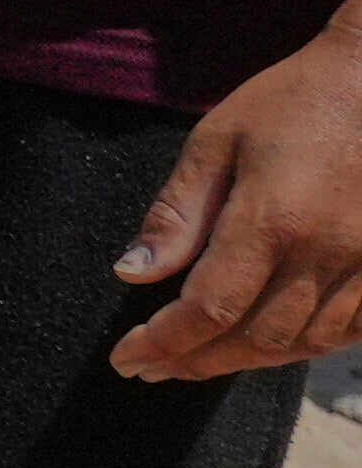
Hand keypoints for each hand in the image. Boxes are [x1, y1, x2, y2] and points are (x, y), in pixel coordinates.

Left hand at [114, 24, 361, 380]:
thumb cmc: (293, 101)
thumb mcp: (216, 141)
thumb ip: (176, 213)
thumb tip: (133, 273)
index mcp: (272, 220)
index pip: (207, 309)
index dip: (163, 343)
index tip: (128, 358)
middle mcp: (325, 252)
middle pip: (255, 338)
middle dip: (198, 361)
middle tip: (155, 366)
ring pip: (304, 343)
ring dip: (248, 361)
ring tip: (201, 360)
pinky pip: (351, 331)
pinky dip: (306, 346)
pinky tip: (272, 344)